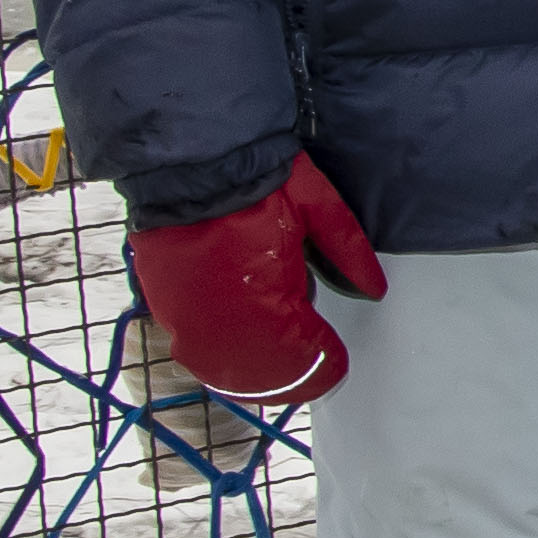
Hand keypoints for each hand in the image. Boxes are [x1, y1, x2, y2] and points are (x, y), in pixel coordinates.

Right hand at [128, 155, 386, 410]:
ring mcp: (185, 318)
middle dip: (292, 377)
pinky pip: (192, 349)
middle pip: (261, 372)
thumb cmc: (263, 182)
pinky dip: (220, 357)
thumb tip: (375, 290)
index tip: (338, 363)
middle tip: (317, 373)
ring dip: (255, 375)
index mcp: (265, 298)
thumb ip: (348, 251)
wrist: (194, 161)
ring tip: (283, 371)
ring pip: (222, 369)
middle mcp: (221, 320)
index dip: (323, 363)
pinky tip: (240, 354)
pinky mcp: (162, 307)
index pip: (300, 351)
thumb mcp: (320, 208)